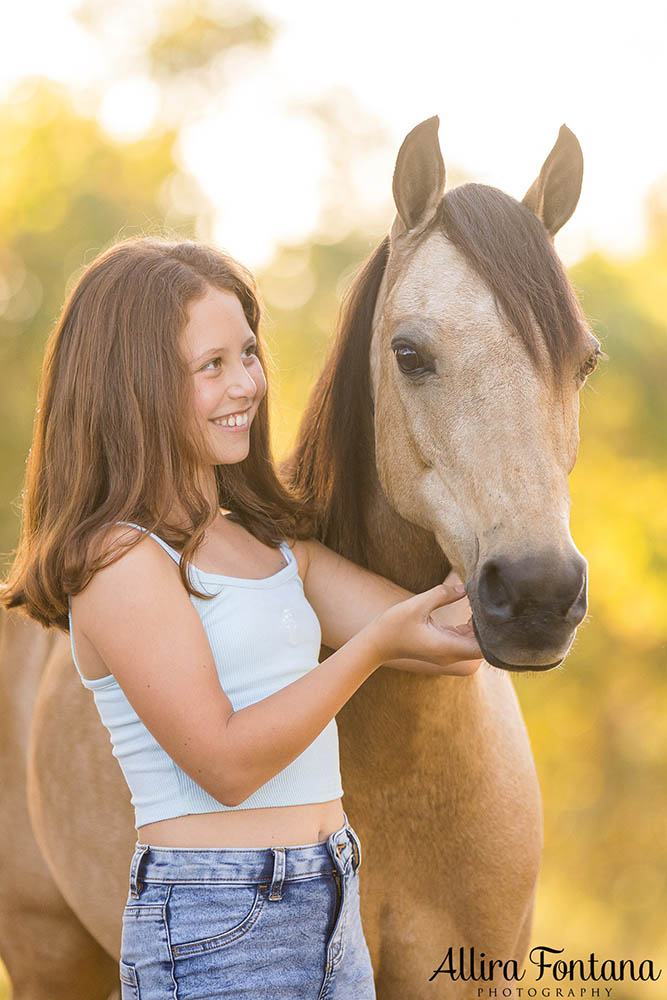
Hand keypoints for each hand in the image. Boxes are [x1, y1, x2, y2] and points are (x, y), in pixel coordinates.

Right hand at [368, 580, 483, 676]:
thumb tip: (465, 588)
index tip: (494, 614)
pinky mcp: (442, 647)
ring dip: (479, 627)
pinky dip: (470, 627)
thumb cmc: (393, 625)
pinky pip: (463, 639)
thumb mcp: (417, 604)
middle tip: (491, 605)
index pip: (483, 649)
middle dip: (489, 628)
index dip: (493, 634)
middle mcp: (450, 655)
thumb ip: (443, 594)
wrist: (376, 643)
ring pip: (474, 644)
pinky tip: (470, 609)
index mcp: (446, 647)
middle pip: (482, 647)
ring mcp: (446, 653)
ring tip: (481, 604)